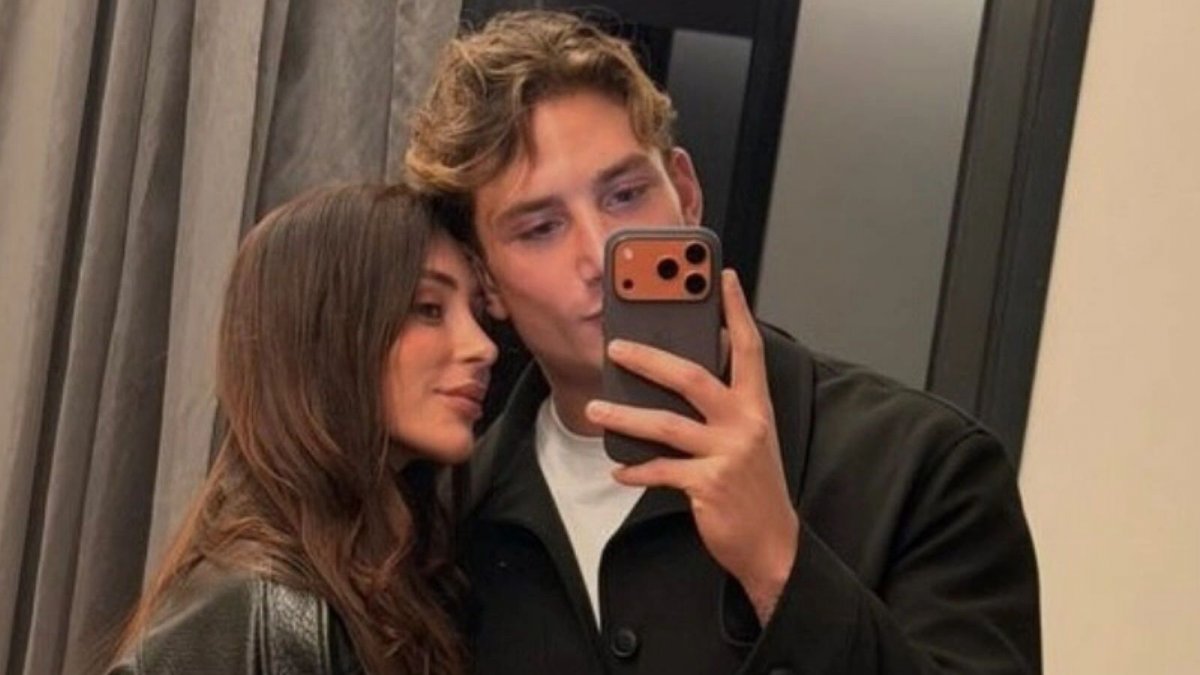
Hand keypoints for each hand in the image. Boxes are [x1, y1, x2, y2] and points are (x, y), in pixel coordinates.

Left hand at [585, 270, 798, 623]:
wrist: (772, 544)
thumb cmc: (752, 486)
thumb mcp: (750, 435)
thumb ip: (727, 402)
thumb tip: (690, 366)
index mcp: (756, 405)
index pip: (748, 347)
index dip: (736, 310)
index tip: (721, 275)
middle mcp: (746, 423)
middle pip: (694, 378)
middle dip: (650, 359)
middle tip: (616, 347)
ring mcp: (728, 454)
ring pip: (667, 424)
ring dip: (625, 416)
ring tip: (596, 410)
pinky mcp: (710, 485)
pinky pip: (661, 470)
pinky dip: (636, 469)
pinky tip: (618, 469)